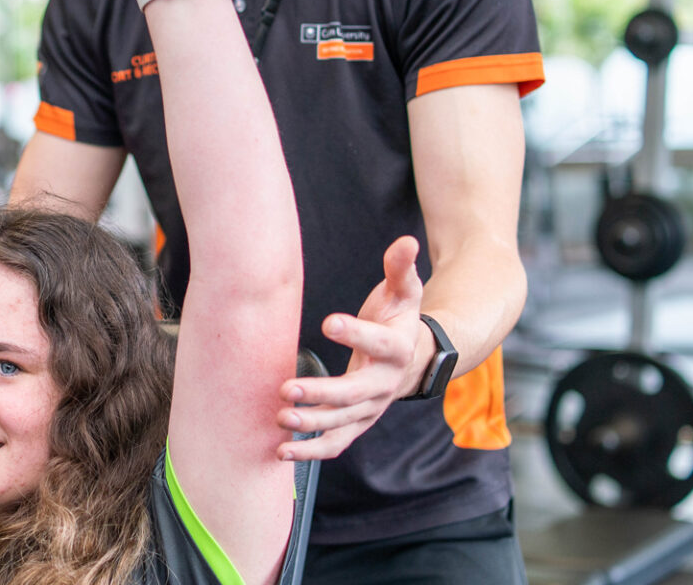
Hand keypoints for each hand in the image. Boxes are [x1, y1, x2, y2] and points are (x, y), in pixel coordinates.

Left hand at [276, 236, 425, 460]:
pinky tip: (281, 451)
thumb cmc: (398, 320)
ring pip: (342, 424)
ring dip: (310, 424)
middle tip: (286, 388)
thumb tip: (406, 241)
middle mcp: (385, 385)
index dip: (356, 333)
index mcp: (397, 348)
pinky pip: (335, 444)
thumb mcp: (405, 292)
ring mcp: (371, 409)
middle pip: (355, 394)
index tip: (328, 322)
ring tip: (280, 417)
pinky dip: (310, 451)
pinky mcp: (357, 424)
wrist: (412, 360)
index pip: (378, 342)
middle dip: (321, 394)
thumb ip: (401, 269)